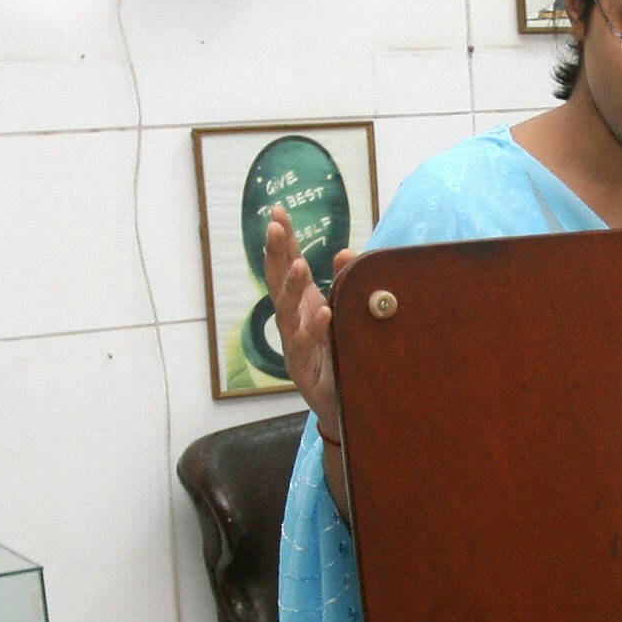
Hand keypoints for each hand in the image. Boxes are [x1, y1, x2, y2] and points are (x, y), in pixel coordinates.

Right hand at [262, 208, 358, 442]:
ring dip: (292, 287)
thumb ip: (346, 283)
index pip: (288, 265)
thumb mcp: (346, 314)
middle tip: (274, 227)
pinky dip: (314, 328)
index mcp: (303, 303)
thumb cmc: (342, 357)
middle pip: (278, 282)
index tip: (277, 212)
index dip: (282, 240)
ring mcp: (295, 345)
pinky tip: (323, 312)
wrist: (345, 408)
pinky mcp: (304, 370)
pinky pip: (307, 346)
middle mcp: (293, 321)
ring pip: (287, 312)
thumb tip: (346, 253)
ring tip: (301, 265)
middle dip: (276, 253)